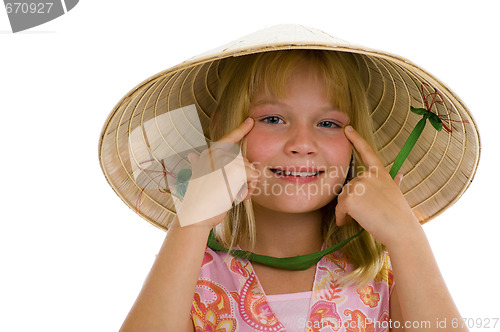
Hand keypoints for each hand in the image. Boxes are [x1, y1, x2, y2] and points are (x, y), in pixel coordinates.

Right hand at [177, 118, 257, 227]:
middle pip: (245, 161)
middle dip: (243, 178)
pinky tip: (235, 196)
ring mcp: (226, 159)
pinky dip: (249, 189)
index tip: (250, 121)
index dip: (241, 129)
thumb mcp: (201, 178)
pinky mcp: (236, 169)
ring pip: (251, 170)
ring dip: (246, 186)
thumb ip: (200, 164)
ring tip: (230, 194)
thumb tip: (192, 156)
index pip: (228, 139)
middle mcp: (216, 153)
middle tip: (229, 191)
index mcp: (208, 154)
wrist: (196, 214)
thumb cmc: (200, 200)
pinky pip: (254, 177)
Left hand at [335, 126, 419, 246]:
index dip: (356, 139)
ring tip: (362, 219)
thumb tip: (399, 174)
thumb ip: (393, 182)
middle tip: (366, 214)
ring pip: (342, 198)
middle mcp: (369, 175)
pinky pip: (339, 209)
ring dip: (347, 211)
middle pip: (348, 187)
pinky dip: (341, 217)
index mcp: (381, 173)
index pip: (367, 152)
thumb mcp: (396, 193)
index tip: (347, 128)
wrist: (401, 231)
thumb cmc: (399, 216)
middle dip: (351, 201)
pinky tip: (348, 223)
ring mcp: (359, 185)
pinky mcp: (351, 198)